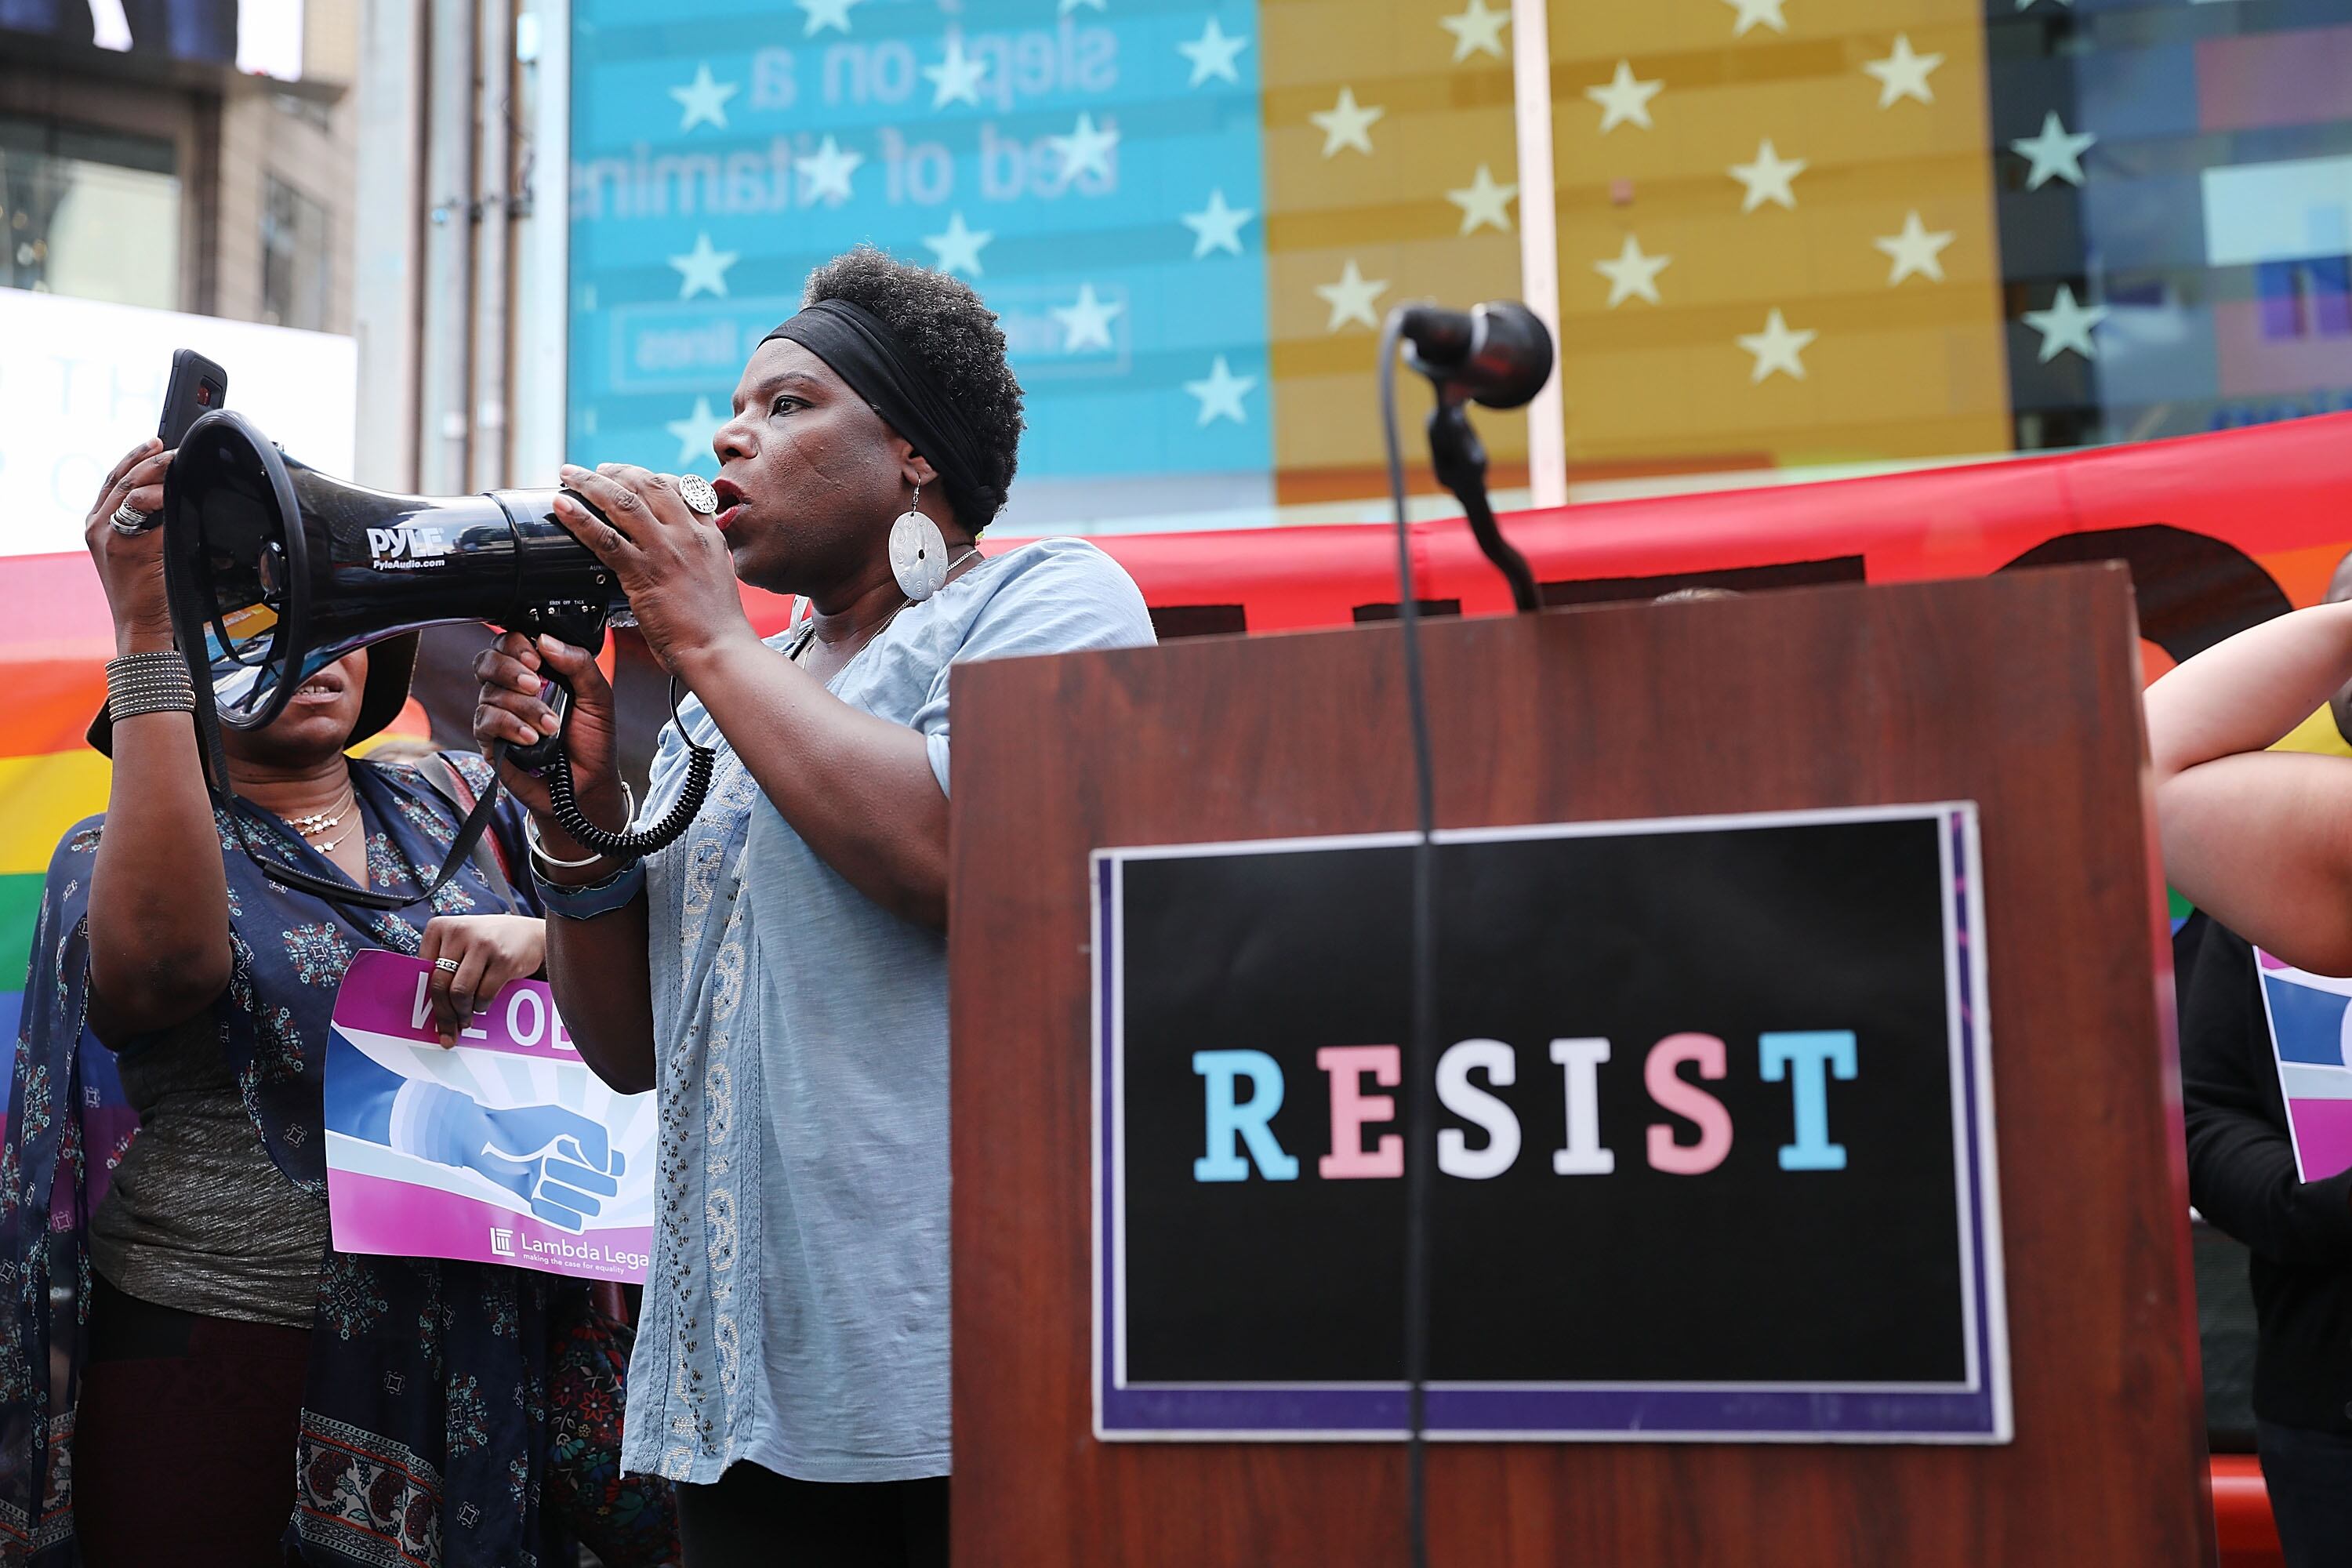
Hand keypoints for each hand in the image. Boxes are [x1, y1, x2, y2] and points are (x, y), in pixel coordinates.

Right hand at [82, 438, 175, 654]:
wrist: (142, 625)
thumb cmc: (148, 590)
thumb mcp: (141, 549)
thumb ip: (149, 522)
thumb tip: (175, 494)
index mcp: (98, 525)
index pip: (114, 480)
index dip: (135, 457)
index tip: (156, 442)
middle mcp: (97, 527)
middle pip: (123, 480)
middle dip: (150, 459)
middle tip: (173, 449)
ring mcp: (109, 537)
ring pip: (132, 491)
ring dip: (157, 474)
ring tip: (177, 463)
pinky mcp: (128, 548)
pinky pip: (151, 517)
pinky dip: (166, 503)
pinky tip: (180, 495)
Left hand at [396, 1083, 622, 1231]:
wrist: (479, 1137)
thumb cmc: (519, 1123)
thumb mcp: (562, 1122)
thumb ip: (592, 1138)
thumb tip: (608, 1166)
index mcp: (570, 1137)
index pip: (601, 1154)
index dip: (613, 1165)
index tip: (618, 1171)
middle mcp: (558, 1157)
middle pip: (588, 1179)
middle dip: (597, 1184)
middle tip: (608, 1189)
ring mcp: (542, 1175)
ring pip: (570, 1196)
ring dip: (580, 1200)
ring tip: (592, 1206)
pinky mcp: (526, 1191)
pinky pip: (549, 1210)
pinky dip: (564, 1218)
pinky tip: (579, 1225)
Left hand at [418, 914, 546, 1045]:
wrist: (530, 933)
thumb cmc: (488, 942)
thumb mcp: (460, 941)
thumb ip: (441, 963)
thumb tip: (429, 1006)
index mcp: (441, 926)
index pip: (423, 970)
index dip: (425, 997)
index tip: (429, 1016)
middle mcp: (459, 932)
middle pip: (440, 984)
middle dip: (443, 1014)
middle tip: (448, 1032)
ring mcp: (483, 944)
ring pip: (460, 993)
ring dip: (462, 1013)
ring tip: (466, 1020)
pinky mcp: (504, 960)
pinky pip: (484, 994)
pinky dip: (481, 1006)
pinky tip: (482, 1005)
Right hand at [471, 632, 626, 855]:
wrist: (589, 783)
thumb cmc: (592, 739)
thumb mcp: (598, 697)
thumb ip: (578, 663)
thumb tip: (545, 639)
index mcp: (536, 672)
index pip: (509, 643)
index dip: (516, 645)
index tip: (537, 660)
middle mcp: (511, 689)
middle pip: (486, 661)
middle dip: (510, 670)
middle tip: (536, 684)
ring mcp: (498, 714)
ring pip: (489, 694)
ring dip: (524, 707)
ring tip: (551, 726)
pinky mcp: (490, 741)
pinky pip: (485, 722)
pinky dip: (509, 726)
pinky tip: (531, 738)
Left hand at [550, 463, 757, 677]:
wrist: (720, 651)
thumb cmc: (717, 629)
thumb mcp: (716, 580)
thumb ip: (696, 561)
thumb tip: (674, 562)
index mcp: (708, 536)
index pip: (684, 488)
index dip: (654, 476)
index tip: (635, 476)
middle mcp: (687, 535)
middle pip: (650, 484)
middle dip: (619, 471)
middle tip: (597, 470)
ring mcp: (665, 551)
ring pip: (623, 501)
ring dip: (591, 483)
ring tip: (569, 474)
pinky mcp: (643, 573)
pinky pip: (604, 537)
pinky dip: (579, 517)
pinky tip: (561, 505)